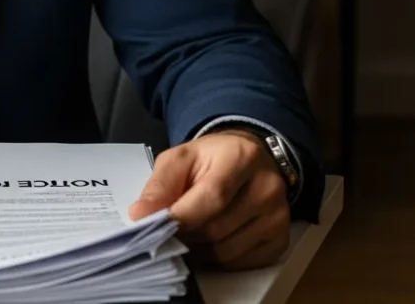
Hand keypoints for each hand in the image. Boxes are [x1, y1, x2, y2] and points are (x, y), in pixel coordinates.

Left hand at [128, 129, 289, 269]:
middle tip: (167, 230)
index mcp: (241, 157)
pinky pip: (240, 262)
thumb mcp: (179, 159)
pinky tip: (208, 241)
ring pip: (226, 251)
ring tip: (187, 233)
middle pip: (217, 228)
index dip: (180, 216)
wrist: (247, 160)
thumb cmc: (210, 159)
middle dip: (185, 234)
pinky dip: (217, 259)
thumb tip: (140, 215)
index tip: (152, 225)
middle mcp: (268, 187)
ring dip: (198, 249)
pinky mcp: (280, 239)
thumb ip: (159, 185)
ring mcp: (278, 216)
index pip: (212, 196)